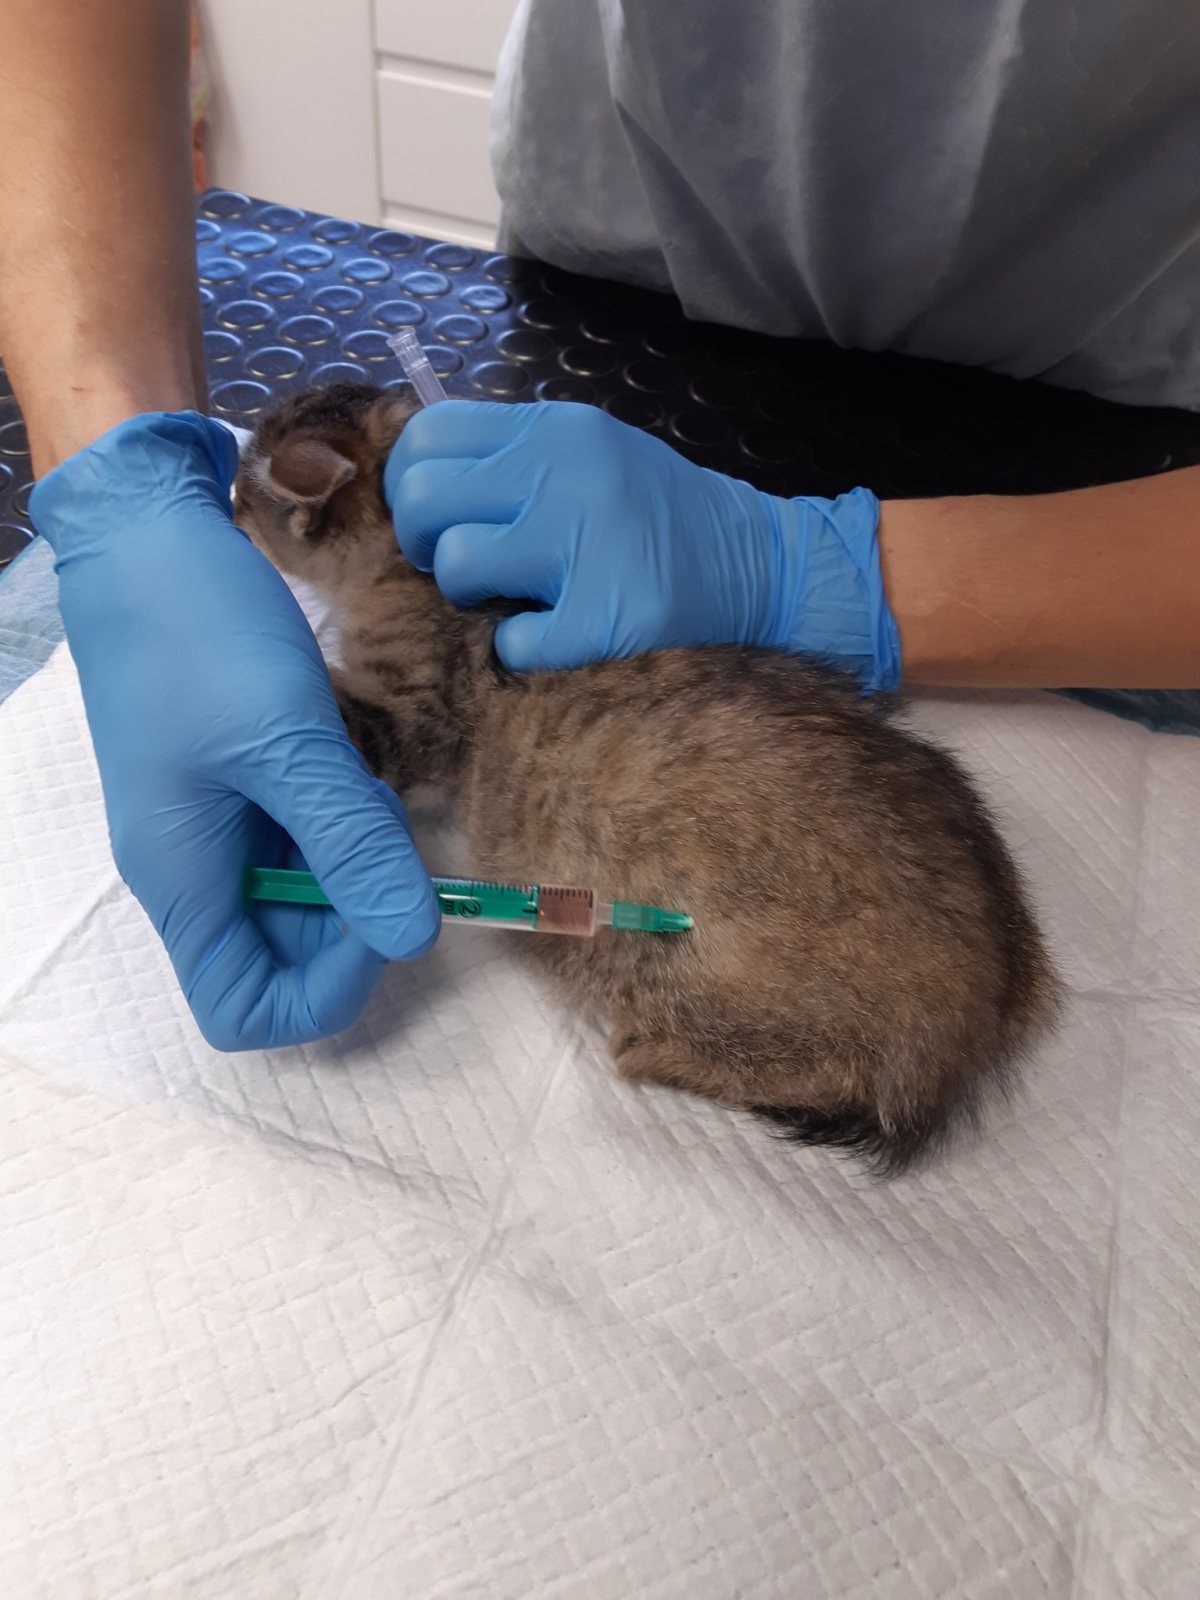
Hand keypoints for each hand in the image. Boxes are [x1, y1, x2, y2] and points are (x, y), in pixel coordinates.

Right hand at [30, 412, 440, 1050]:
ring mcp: (212, 826)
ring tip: (364, 786)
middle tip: (385, 834)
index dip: (324, 990)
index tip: (377, 916)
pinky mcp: (236, 784)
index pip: (243, 1010)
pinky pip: (296, 837)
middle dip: (352, 916)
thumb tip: (414, 941)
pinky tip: (351, 766)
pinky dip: (338, 819)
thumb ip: (351, 845)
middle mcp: (193, 869)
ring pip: (297, 895)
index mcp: (183, 879)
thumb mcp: (287, 742)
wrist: (145, 536)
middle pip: (281, 956)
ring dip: (351, 861)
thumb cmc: (195, 633)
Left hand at [386, 400, 899, 689]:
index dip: (413, 483)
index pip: (428, 435)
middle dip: (425, 542)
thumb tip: (414, 476)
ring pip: (457, 566)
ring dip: (469, 595)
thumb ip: (512, 456)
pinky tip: (556, 635)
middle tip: (465, 564)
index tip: (440, 514)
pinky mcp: (607, 618)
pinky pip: (512, 643)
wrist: (763, 568)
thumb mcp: (590, 454)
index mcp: (555, 430)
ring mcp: (588, 544)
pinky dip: (523, 650)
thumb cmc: (657, 515)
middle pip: (425, 499)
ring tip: (509, 598)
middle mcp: (566, 473)